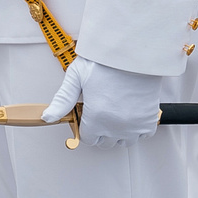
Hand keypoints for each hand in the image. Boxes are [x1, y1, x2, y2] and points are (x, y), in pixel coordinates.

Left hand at [43, 58, 165, 147]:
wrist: (133, 54)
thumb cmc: (106, 62)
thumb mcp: (76, 77)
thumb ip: (62, 100)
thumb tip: (48, 117)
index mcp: (97, 116)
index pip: (88, 139)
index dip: (84, 128)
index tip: (86, 116)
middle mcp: (116, 125)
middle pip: (104, 142)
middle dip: (99, 131)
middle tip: (99, 112)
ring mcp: (134, 125)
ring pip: (123, 142)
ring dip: (117, 133)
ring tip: (113, 114)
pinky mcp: (149, 120)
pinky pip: (142, 136)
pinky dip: (136, 130)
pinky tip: (129, 115)